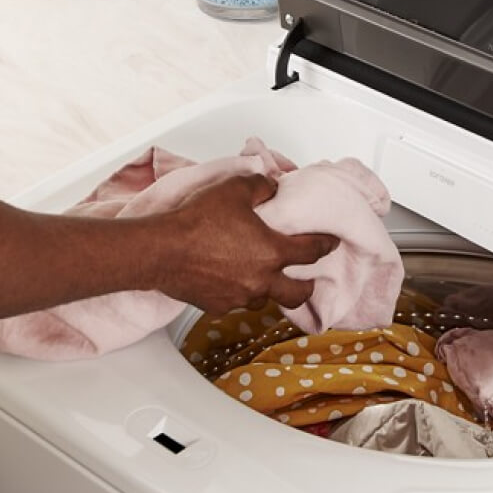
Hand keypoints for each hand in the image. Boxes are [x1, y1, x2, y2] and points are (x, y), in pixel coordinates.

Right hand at [156, 174, 338, 314]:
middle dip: (306, 286)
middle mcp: (261, 280)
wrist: (161, 250)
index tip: (330, 243)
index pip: (311, 251)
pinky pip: (235, 303)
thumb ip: (260, 186)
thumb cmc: (196, 221)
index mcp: (272, 252)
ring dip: (267, 290)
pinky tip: (228, 282)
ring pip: (264, 299)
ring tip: (262, 279)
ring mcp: (239, 297)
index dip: (325, 245)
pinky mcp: (217, 306)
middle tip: (307, 280)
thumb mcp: (234, 190)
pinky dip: (236, 293)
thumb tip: (270, 188)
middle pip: (297, 292)